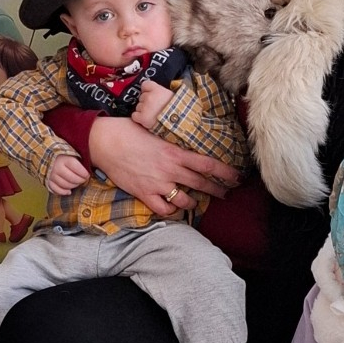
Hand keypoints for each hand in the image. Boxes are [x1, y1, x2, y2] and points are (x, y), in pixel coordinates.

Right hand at [46, 154, 89, 195]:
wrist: (46, 153)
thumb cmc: (62, 154)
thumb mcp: (71, 152)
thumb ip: (79, 160)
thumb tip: (89, 169)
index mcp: (64, 159)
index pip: (77, 169)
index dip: (84, 174)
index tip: (87, 174)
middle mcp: (57, 167)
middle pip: (72, 179)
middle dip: (80, 181)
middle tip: (83, 179)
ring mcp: (51, 175)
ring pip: (65, 185)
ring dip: (73, 186)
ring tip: (77, 183)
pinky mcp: (47, 181)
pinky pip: (56, 190)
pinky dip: (63, 192)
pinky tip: (69, 191)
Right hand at [88, 115, 240, 217]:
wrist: (106, 142)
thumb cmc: (130, 131)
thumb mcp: (158, 131)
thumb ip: (174, 141)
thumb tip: (187, 142)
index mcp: (175, 153)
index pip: (208, 164)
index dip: (225, 173)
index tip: (237, 177)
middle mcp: (169, 170)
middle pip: (200, 184)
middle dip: (216, 190)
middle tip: (225, 193)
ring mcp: (157, 184)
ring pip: (184, 200)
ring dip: (193, 203)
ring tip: (196, 202)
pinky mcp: (144, 193)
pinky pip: (163, 209)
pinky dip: (171, 211)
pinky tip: (173, 209)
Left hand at [129, 78, 173, 129]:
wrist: (178, 121)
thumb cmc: (175, 108)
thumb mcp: (170, 95)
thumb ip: (160, 91)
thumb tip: (153, 90)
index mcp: (156, 89)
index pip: (145, 85)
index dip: (147, 90)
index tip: (150, 94)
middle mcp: (149, 97)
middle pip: (141, 97)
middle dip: (146, 102)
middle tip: (155, 108)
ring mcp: (145, 107)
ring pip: (138, 107)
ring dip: (143, 110)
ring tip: (153, 115)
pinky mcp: (142, 117)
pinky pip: (134, 115)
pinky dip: (139, 118)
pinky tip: (147, 119)